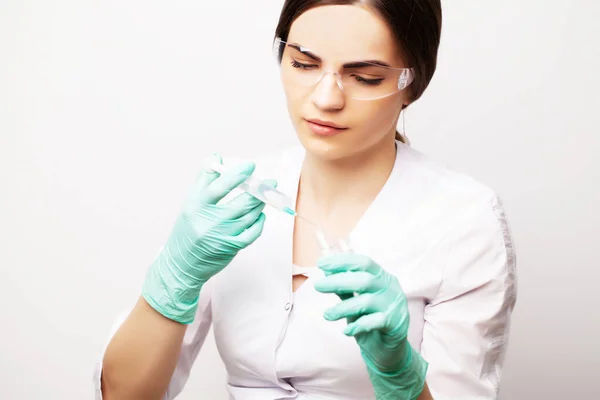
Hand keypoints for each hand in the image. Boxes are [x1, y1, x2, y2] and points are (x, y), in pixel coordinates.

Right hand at [142, 154, 273, 323]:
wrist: (182, 264)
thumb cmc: (187, 230)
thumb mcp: (190, 203)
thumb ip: (203, 179)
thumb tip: (216, 156)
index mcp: (197, 206)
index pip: (218, 186)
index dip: (236, 174)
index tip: (250, 165)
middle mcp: (209, 221)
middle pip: (240, 202)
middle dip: (259, 190)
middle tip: (269, 181)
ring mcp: (222, 235)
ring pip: (249, 216)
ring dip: (260, 204)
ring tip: (266, 195)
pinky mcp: (231, 247)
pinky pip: (251, 232)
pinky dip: (259, 222)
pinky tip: (259, 215)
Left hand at [314, 253, 427, 398]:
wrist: (389, 350)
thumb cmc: (370, 320)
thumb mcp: (355, 301)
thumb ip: (345, 288)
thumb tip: (327, 272)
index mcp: (382, 277)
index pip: (363, 263)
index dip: (342, 261)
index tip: (321, 264)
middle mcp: (390, 288)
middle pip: (364, 280)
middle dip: (338, 281)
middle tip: (318, 286)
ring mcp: (394, 306)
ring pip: (367, 301)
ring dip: (343, 308)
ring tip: (327, 315)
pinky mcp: (396, 325)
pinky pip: (374, 322)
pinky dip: (358, 326)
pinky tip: (346, 331)